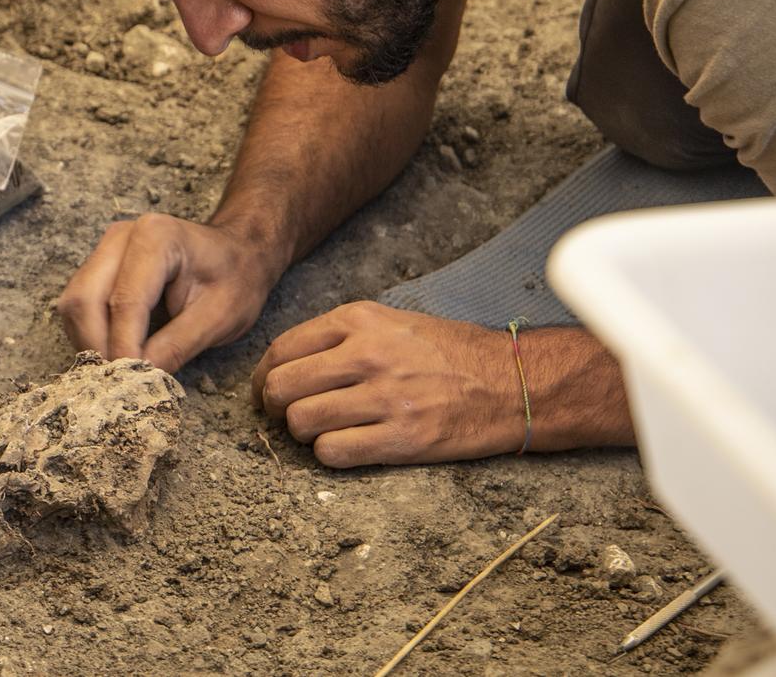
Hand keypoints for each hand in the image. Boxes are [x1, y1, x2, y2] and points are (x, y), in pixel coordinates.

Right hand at [56, 212, 281, 372]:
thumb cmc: (235, 279)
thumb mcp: (220, 318)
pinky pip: (80, 304)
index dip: (122, 347)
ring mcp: (106, 250)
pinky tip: (112, 355)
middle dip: (96, 347)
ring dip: (89, 343)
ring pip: (74, 302)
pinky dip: (90, 335)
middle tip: (116, 384)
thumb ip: (177, 346)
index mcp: (156, 238)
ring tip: (115, 373)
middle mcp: (121, 237)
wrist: (237, 254)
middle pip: (84, 298)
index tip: (130, 383)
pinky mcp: (99, 267)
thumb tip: (137, 378)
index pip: (124, 301)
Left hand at [250, 301, 523, 466]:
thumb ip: (341, 336)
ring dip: (303, 434)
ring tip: (320, 432)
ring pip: (301, 422)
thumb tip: (287, 363)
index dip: (265, 377)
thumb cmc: (447, 352)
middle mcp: (366, 354)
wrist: (509, 382)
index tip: (269, 391)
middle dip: (275, 408)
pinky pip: (333, 452)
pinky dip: (329, 454)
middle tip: (288, 416)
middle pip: (282, 388)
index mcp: (359, 321)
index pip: (282, 350)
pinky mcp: (402, 437)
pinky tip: (345, 447)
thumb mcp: (391, 322)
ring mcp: (384, 397)